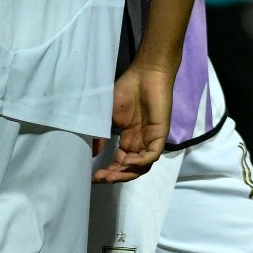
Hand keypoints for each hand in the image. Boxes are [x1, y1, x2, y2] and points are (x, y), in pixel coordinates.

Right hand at [97, 60, 174, 183]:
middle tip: (99, 179)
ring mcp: (150, 139)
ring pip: (141, 166)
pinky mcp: (160, 134)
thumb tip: (93, 154)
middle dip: (115, 176)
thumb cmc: (127, 89)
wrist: (146, 73)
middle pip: (130, 169)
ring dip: (126, 174)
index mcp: (129, 139)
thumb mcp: (108, 116)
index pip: (120, 162)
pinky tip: (127, 162)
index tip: (93, 177)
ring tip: (110, 175)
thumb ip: (101, 135)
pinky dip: (140, 162)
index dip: (108, 172)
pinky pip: (152, 155)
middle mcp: (140, 142)